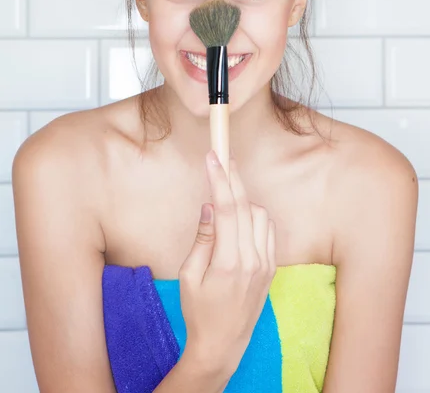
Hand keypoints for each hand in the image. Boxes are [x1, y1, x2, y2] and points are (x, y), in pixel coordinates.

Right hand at [178, 149, 276, 375]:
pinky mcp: (271, 268)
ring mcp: (266, 263)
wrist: (223, 345)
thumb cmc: (199, 312)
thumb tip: (210, 206)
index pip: (225, 209)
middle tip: (223, 157)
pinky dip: (256, 215)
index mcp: (228, 262)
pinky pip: (268, 230)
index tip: (212, 158)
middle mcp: (253, 259)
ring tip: (228, 190)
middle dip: (233, 177)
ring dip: (244, 197)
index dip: (219, 179)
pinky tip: (243, 213)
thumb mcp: (189, 276)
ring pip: (260, 215)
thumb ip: (202, 239)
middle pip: (245, 206)